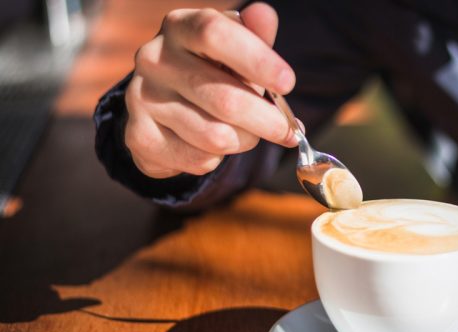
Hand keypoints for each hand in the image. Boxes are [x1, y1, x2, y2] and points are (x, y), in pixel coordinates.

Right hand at [124, 3, 296, 177]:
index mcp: (180, 27)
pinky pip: (199, 159)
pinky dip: (219, 159)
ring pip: (216, 136)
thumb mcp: (236, 48)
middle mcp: (154, 58)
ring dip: (245, 141)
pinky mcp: (139, 136)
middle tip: (288, 130)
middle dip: (267, 121)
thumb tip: (265, 15)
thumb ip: (255, 36)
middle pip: (224, 99)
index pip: (215, 34)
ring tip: (247, 132)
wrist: (165, 103)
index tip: (287, 84)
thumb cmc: (212, 69)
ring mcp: (142, 98)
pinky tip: (214, 145)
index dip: (257, 61)